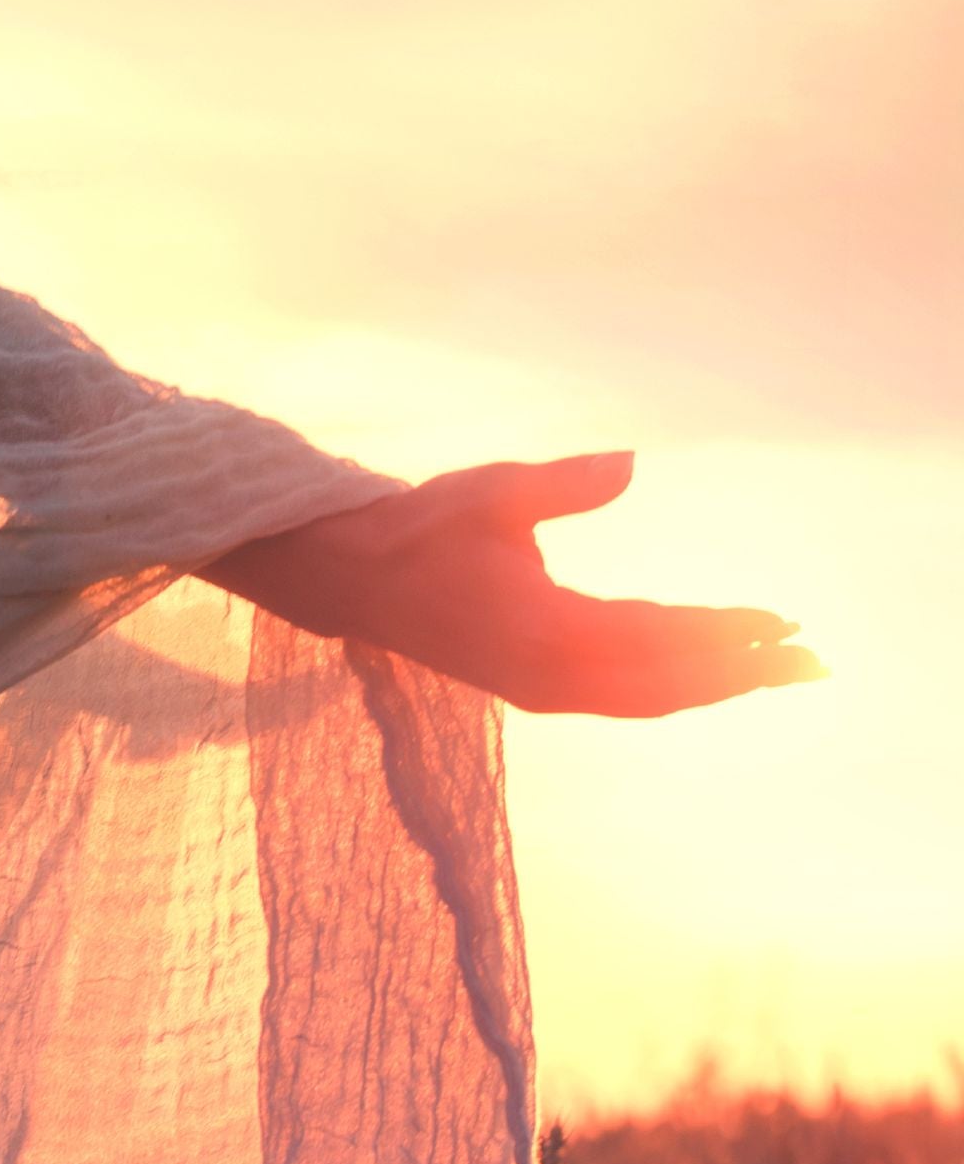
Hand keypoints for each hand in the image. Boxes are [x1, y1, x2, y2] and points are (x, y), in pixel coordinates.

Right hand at [203, 452, 825, 717]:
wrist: (350, 580)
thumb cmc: (420, 528)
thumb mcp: (491, 492)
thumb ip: (565, 483)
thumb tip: (631, 463)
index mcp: (545, 630)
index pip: (659, 638)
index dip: (725, 632)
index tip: (782, 620)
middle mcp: (549, 675)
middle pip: (670, 686)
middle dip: (743, 672)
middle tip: (813, 658)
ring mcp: (540, 690)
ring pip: (650, 701)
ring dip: (716, 686)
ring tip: (777, 670)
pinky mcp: (532, 689)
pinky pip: (623, 701)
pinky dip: (674, 690)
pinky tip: (702, 673)